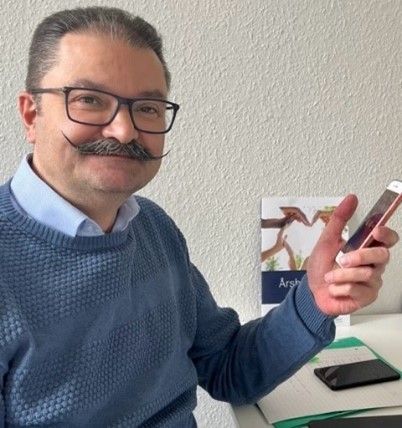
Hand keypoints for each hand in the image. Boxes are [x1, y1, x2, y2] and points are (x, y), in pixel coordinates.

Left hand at [307, 195, 398, 315]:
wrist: (312, 290)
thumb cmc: (322, 264)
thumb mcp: (327, 239)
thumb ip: (340, 219)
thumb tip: (352, 197)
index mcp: (367, 247)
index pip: (388, 239)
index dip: (387, 234)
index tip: (376, 231)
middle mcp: (374, 263)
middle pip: (382, 255)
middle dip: (361, 256)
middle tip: (343, 260)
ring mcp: (372, 281)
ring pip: (368, 274)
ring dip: (343, 275)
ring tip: (329, 277)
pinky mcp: (367, 296)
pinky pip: (359, 290)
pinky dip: (341, 288)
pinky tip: (334, 288)